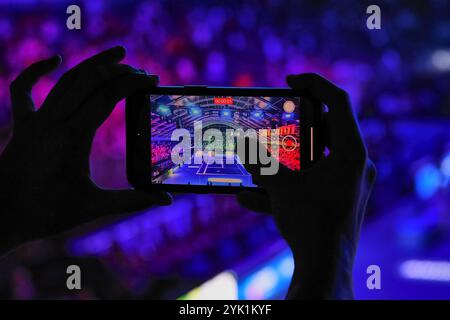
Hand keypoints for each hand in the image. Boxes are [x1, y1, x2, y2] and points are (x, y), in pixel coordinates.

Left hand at [0, 46, 170, 255]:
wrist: (1, 219)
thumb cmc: (47, 214)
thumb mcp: (94, 207)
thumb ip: (133, 201)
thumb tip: (166, 200)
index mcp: (73, 137)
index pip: (108, 95)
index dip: (133, 83)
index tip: (152, 80)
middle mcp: (53, 121)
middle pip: (90, 80)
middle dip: (120, 70)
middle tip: (142, 72)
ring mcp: (35, 120)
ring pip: (66, 79)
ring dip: (93, 63)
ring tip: (118, 54)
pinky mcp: (22, 125)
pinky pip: (23, 88)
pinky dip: (36, 70)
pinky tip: (55, 60)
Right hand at [237, 73, 375, 298]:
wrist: (324, 268)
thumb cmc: (309, 223)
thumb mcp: (279, 186)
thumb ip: (258, 162)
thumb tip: (238, 143)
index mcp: (351, 152)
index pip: (339, 102)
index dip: (315, 84)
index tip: (291, 80)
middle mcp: (355, 164)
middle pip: (328, 129)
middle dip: (297, 124)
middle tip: (277, 117)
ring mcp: (348, 183)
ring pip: (317, 158)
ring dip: (287, 158)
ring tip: (258, 161)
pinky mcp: (338, 200)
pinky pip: (312, 183)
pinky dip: (286, 185)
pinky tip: (249, 198)